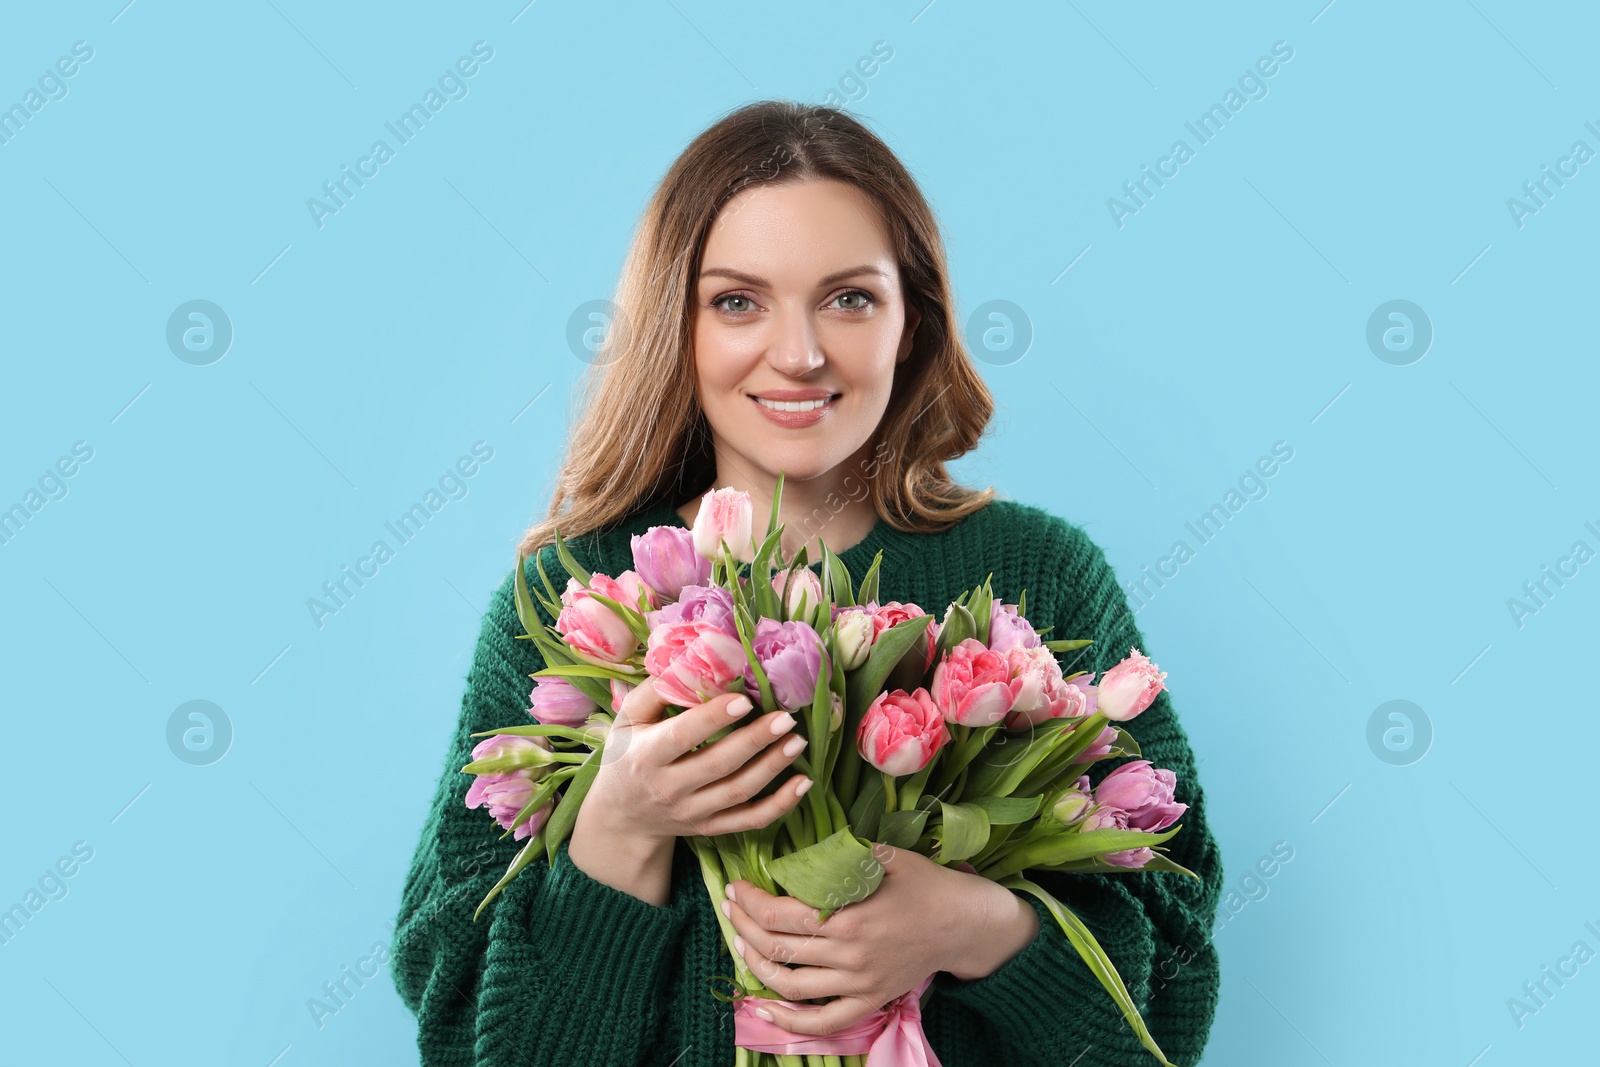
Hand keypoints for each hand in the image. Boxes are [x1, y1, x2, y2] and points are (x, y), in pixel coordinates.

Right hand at [584, 675, 814, 845]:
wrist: (621, 816)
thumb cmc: (628, 755)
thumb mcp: (627, 720)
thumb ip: (655, 691)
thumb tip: (691, 657)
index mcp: (647, 755)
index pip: (684, 735)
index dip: (714, 718)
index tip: (745, 699)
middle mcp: (670, 788)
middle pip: (719, 765)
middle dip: (755, 740)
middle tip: (786, 717)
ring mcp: (693, 812)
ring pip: (739, 792)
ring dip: (773, 767)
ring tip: (798, 741)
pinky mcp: (710, 828)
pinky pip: (750, 821)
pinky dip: (780, 805)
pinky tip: (803, 783)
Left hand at [722, 843, 1041, 1035]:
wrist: (964, 923)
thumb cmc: (924, 883)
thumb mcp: (886, 856)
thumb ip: (842, 855)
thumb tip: (801, 850)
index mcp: (849, 915)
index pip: (780, 915)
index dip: (750, 902)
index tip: (736, 888)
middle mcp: (849, 954)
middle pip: (777, 948)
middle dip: (743, 927)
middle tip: (731, 908)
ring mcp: (858, 982)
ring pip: (790, 985)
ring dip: (755, 965)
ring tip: (741, 943)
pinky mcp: (869, 1000)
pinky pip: (823, 1021)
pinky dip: (789, 1020)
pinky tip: (764, 1007)